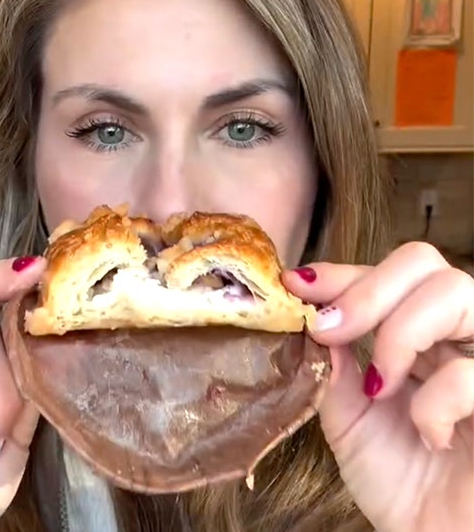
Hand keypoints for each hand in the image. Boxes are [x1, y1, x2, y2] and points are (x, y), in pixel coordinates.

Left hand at [285, 242, 473, 531]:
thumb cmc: (404, 487)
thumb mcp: (348, 420)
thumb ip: (332, 368)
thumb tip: (308, 315)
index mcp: (422, 336)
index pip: (390, 274)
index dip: (343, 273)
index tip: (295, 286)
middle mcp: (461, 338)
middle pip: (425, 263)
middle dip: (366, 291)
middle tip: (328, 332)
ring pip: (455, 291)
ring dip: (399, 332)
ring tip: (380, 385)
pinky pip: (473, 372)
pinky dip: (435, 402)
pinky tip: (430, 435)